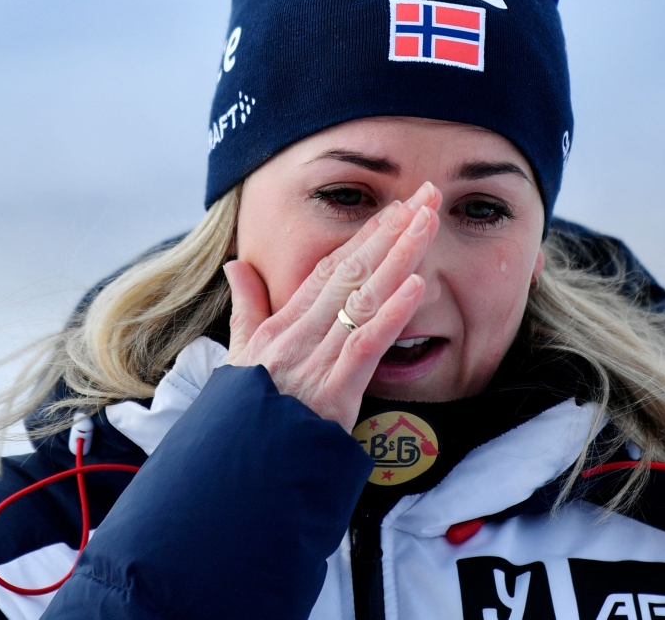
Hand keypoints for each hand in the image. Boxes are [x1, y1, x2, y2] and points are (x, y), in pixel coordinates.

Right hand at [222, 182, 441, 430]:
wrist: (241, 469)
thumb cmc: (245, 413)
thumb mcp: (241, 356)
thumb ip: (246, 307)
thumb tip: (236, 265)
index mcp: (282, 325)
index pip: (329, 269)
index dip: (365, 236)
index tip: (396, 209)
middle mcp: (299, 335)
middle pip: (352, 271)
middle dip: (392, 231)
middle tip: (427, 196)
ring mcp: (316, 362)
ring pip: (363, 299)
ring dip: (399, 258)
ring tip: (428, 224)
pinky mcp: (333, 394)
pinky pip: (365, 346)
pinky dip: (391, 315)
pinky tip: (416, 287)